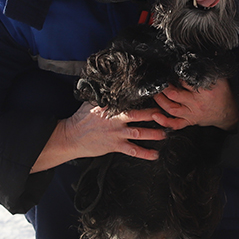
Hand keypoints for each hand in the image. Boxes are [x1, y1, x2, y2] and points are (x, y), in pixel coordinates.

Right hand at [31, 103, 166, 172]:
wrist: (71, 137)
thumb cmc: (81, 119)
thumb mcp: (91, 102)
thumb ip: (104, 96)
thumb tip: (111, 83)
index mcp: (111, 107)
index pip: (130, 100)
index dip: (145, 99)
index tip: (158, 96)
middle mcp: (116, 119)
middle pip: (139, 115)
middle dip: (155, 115)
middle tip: (168, 114)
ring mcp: (116, 133)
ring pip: (139, 132)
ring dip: (154, 133)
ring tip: (166, 133)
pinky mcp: (115, 146)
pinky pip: (133, 150)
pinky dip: (145, 153)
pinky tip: (155, 154)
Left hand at [152, 78, 237, 130]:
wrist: (227, 113)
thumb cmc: (222, 95)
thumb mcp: (220, 79)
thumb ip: (208, 70)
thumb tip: (197, 58)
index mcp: (205, 92)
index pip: (186, 81)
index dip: (176, 75)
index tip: (168, 70)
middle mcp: (196, 104)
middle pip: (175, 95)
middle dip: (164, 88)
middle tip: (158, 82)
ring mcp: (192, 114)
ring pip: (172, 108)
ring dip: (160, 101)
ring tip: (155, 93)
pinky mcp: (189, 121)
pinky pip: (175, 124)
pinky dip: (164, 121)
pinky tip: (155, 115)